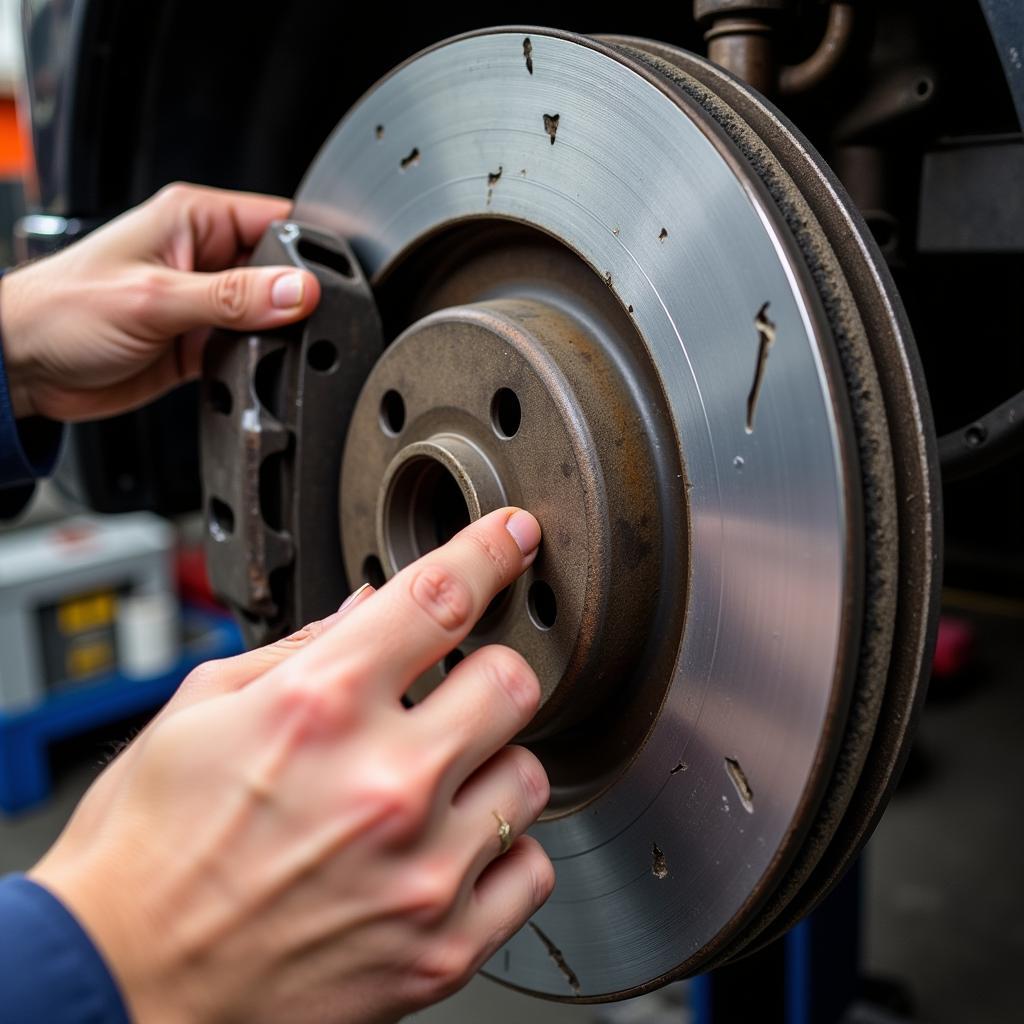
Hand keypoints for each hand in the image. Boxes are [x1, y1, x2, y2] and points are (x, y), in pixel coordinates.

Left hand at [0, 182, 320, 420]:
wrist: (23, 367)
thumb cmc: (62, 311)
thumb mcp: (155, 299)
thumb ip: (233, 297)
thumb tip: (301, 292)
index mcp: (194, 220)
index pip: (278, 221)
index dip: (309, 251)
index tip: (329, 284)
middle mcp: (204, 257)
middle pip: (281, 273)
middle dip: (297, 300)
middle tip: (303, 326)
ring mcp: (205, 303)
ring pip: (270, 317)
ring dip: (276, 337)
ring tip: (273, 351)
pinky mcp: (200, 344)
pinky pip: (249, 352)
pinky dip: (257, 365)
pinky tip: (252, 371)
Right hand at [31, 508, 552, 1023]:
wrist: (124, 984)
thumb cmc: (150, 847)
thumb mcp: (200, 710)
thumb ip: (300, 647)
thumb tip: (372, 605)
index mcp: (321, 704)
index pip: (442, 594)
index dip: (491, 550)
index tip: (513, 537)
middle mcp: (385, 782)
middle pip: (513, 681)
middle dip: (488, 671)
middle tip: (455, 691)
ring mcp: (422, 870)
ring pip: (531, 776)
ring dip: (493, 765)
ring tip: (439, 783)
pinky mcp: (441, 948)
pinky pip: (531, 870)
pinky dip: (504, 852)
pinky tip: (452, 848)